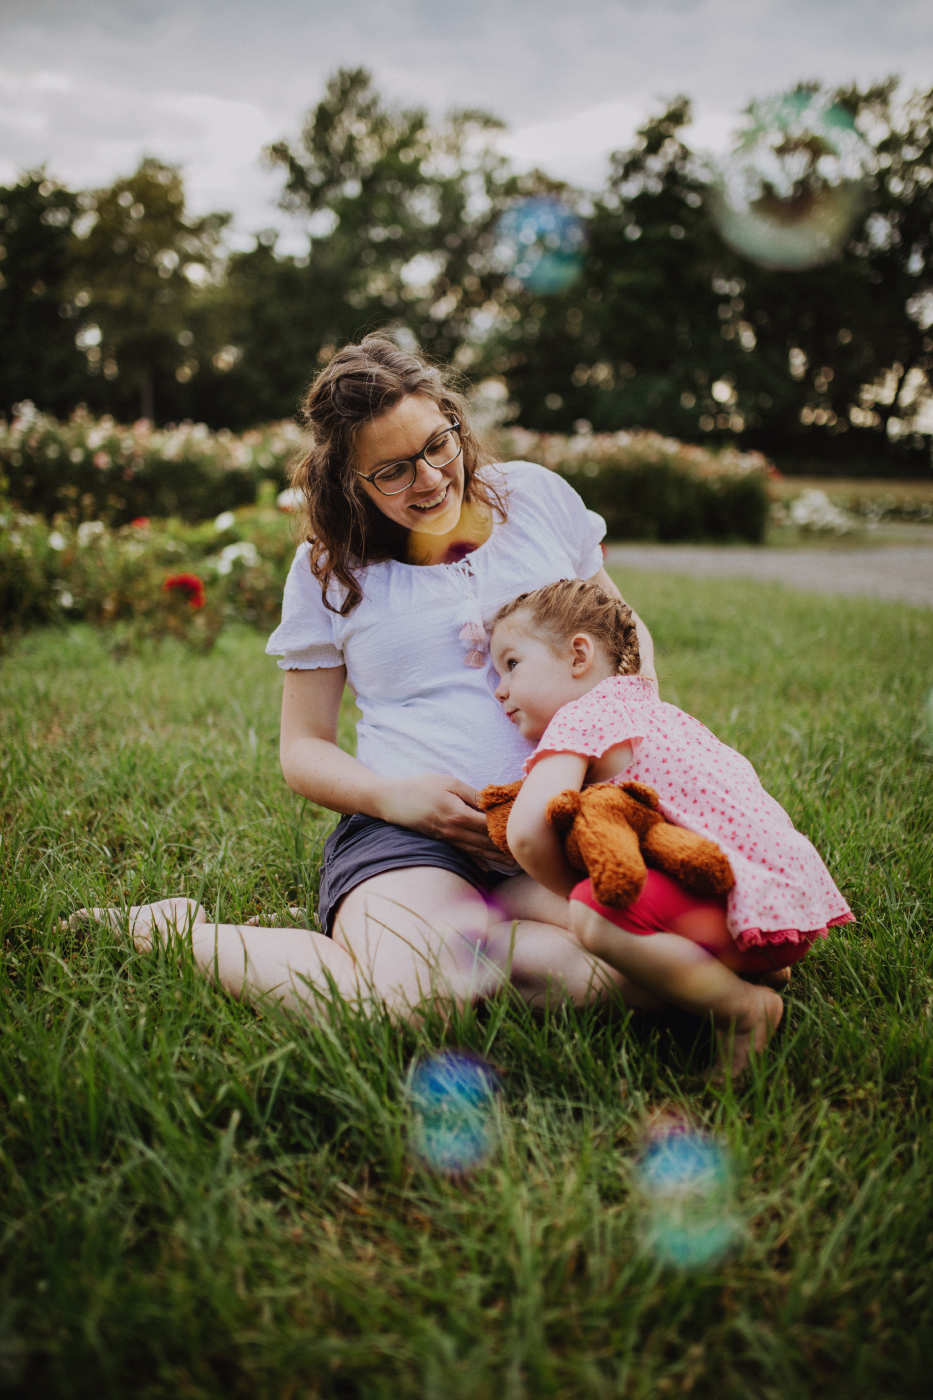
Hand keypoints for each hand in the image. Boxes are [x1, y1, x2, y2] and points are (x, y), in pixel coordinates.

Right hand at [374, 773, 516, 868]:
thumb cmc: (421, 787)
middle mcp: (455, 831)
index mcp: (459, 815)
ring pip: (477, 850)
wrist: (393, 801)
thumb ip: (472, 794)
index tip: (523, 830)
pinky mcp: (442, 841)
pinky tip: (487, 868)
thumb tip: (492, 803)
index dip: (507, 828)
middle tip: (525, 852)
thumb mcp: (449, 783)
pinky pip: (463, 853)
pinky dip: (477, 861)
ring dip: (496, 857)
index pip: (490, 825)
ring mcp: (448, 838)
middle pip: (486, 842)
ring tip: (513, 863)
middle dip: (506, 847)